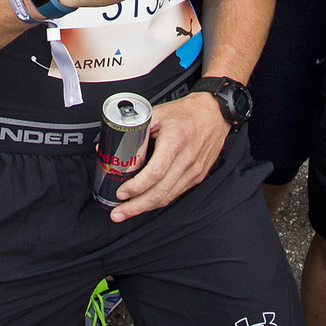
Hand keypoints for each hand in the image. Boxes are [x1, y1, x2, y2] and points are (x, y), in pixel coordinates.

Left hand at [105, 92, 227, 220]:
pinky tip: (146, 203)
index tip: (121, 192)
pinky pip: (175, 194)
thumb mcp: (158, 114)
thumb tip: (111, 146)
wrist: (215, 114)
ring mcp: (193, 171)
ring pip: (167, 197)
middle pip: (160, 192)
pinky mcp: (197, 177)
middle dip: (136, 207)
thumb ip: (136, 131)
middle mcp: (186, 160)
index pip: (155, 172)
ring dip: (145, 208)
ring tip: (126, 212)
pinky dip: (159, 201)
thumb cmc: (186, 112)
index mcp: (175, 142)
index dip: (136, 186)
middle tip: (118, 213)